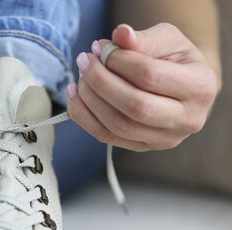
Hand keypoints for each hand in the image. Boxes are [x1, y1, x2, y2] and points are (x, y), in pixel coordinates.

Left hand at [67, 23, 218, 151]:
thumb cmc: (174, 60)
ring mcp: (164, 139)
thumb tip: (119, 35)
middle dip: (100, 82)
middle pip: (134, 106)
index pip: (150, 76)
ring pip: (117, 125)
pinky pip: (105, 136)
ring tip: (80, 76)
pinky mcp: (142, 147)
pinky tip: (76, 95)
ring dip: (89, 99)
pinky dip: (84, 115)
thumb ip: (144, 39)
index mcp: (200, 87)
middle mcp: (187, 119)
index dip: (118, 61)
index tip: (100, 47)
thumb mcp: (167, 40)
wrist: (182, 87)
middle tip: (85, 61)